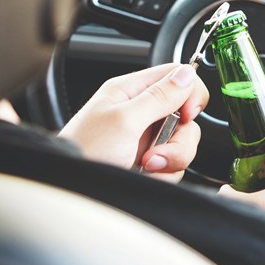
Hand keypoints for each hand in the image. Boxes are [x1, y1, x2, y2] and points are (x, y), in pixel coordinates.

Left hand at [59, 64, 208, 182]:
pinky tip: (144, 173)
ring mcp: (147, 137)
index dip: (190, 93)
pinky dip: (165, 173)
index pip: (176, 76)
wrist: (74, 190)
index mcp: (131, 91)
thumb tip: (186, 74)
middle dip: (179, 137)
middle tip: (157, 150)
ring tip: (146, 165)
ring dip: (171, 158)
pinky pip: (175, 163)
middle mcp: (142, 111)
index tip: (186, 115)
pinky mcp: (151, 160)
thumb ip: (158, 97)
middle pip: (185, 114)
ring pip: (183, 141)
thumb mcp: (124, 121)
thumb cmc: (85, 151)